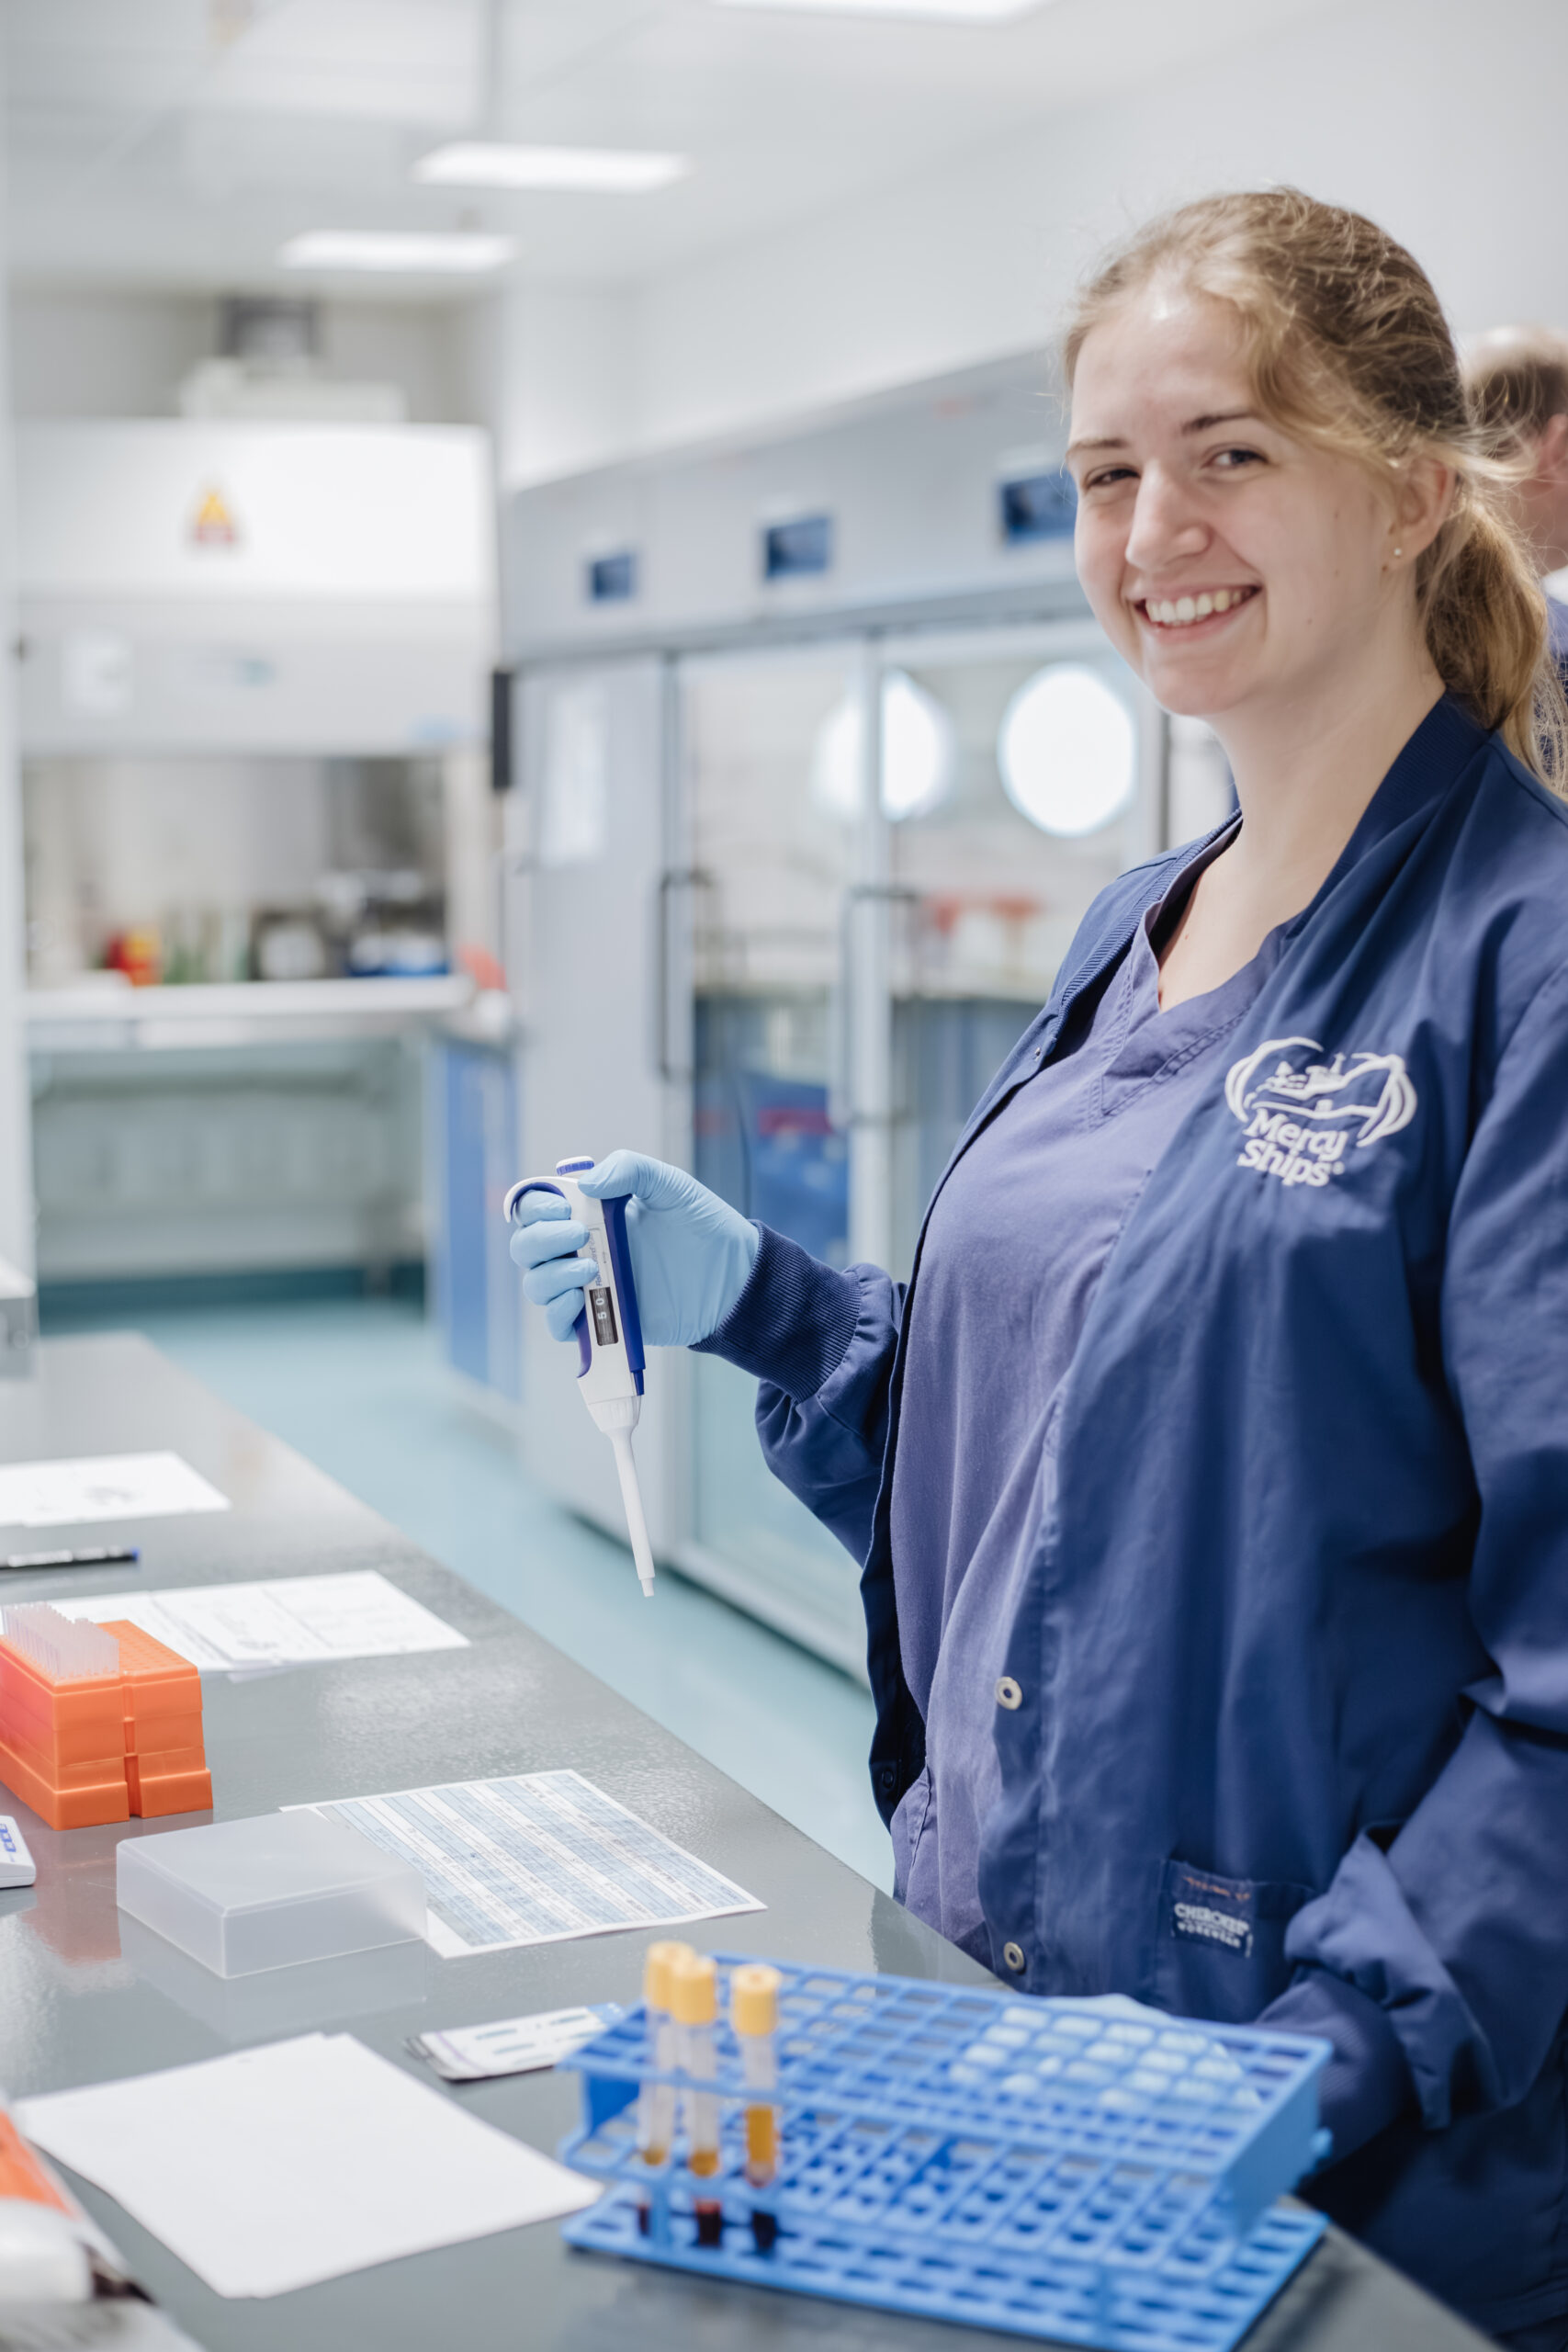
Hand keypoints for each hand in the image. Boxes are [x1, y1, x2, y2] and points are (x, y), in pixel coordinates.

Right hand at [508, 1151, 759, 1347]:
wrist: (734, 1276)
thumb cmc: (702, 1226)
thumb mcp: (670, 1184)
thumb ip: (629, 1170)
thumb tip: (585, 1183)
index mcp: (590, 1212)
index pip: (536, 1206)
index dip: (535, 1205)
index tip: (563, 1207)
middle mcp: (581, 1248)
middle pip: (527, 1246)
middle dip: (540, 1239)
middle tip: (579, 1235)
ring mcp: (589, 1286)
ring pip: (536, 1285)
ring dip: (550, 1276)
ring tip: (590, 1270)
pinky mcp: (602, 1320)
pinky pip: (559, 1325)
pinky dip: (558, 1314)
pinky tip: (580, 1300)